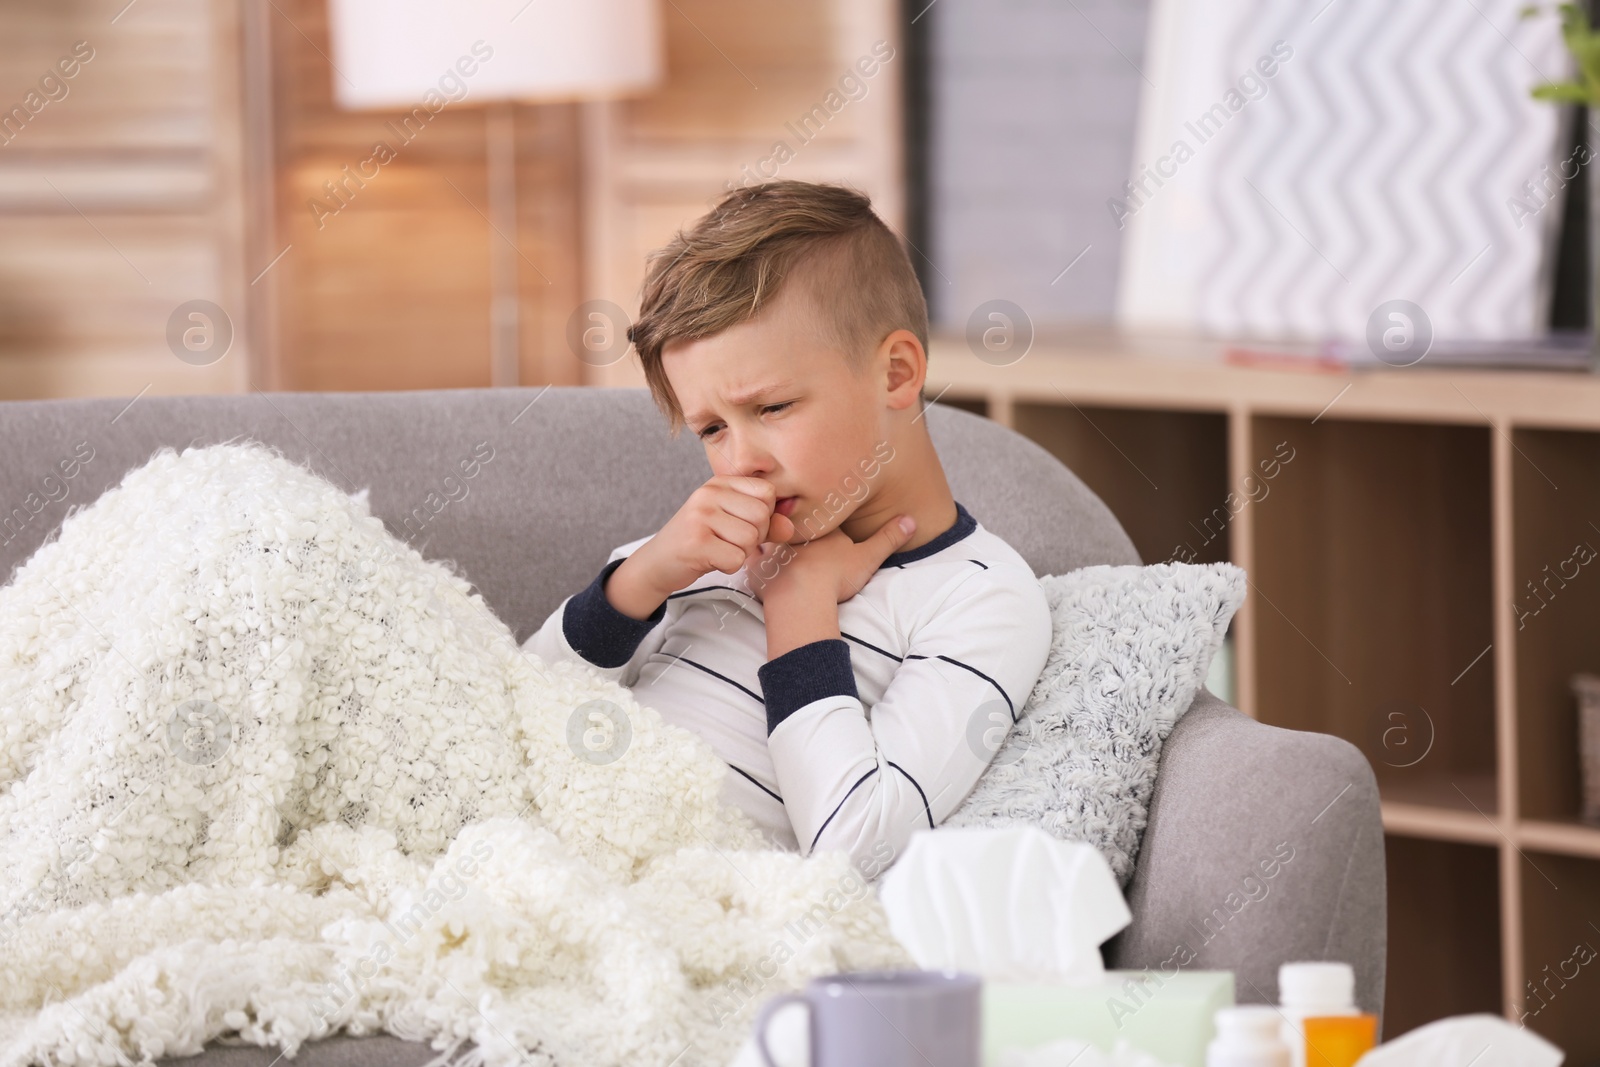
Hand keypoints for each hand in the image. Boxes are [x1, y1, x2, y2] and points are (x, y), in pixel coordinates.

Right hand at [606, 475, 798, 617]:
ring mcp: (700, 516)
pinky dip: (729, 566)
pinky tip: (711, 560)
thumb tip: (789, 526)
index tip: (742, 525)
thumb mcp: (733, 526)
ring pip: (751, 539)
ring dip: (740, 553)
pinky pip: (737, 558)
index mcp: (720, 483)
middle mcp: (709, 494)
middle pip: (761, 516)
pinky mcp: (696, 542)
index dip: (764, 515)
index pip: (767, 493)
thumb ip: (766, 524)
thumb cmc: (700, 542)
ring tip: (718, 550)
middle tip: (728, 542)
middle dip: (753, 538)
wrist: (658, 562)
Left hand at [748, 513, 916, 605]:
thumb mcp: (868, 557)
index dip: (818, 511)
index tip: (817, 511)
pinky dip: (750, 557)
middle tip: (784, 511)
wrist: (803, 598)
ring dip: (766, 532)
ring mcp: (772, 548)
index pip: (818, 510)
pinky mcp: (756, 568)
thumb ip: (888, 538)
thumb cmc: (835, 577)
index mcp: (819, 526)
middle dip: (788, 515)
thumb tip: (911, 520)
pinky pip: (750, 557)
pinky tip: (751, 558)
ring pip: (766, 533)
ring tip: (765, 532)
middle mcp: (793, 531)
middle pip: (790, 518)